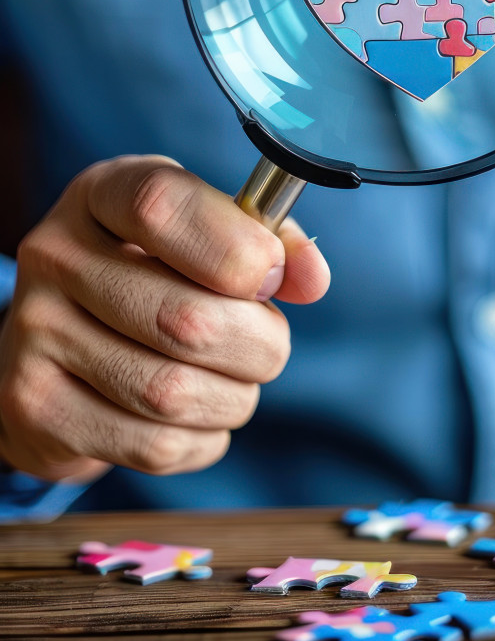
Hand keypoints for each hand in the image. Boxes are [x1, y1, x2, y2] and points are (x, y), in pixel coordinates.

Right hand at [0, 156, 328, 483]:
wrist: (53, 349)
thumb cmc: (149, 280)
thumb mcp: (201, 236)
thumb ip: (266, 244)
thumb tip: (312, 278)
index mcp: (101, 195)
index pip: (161, 207)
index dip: (237, 248)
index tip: (272, 276)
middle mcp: (55, 256)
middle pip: (188, 321)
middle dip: (260, 345)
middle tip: (266, 345)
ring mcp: (35, 334)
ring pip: (173, 393)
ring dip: (234, 398)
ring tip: (232, 382)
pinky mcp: (37, 408)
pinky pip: (154, 445)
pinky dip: (202, 439)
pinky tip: (194, 418)